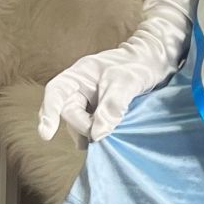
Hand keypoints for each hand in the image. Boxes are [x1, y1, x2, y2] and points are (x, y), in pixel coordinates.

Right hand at [38, 27, 176, 144]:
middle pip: (69, 113)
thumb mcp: (126, 82)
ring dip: (89, 134)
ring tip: (105, 141)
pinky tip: (108, 141)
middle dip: (82, 126)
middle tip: (102, 135)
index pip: (55, 92)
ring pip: (79, 123)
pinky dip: (98, 135)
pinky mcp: (100, 112)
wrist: (157, 63)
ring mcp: (89, 101)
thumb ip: (111, 107)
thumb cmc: (138, 64)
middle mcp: (80, 88)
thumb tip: (97, 134)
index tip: (46, 134)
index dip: (48, 113)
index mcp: (79, 74)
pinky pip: (92, 127)